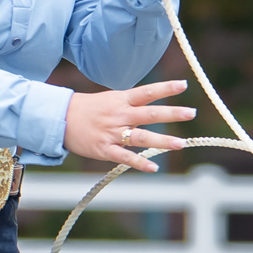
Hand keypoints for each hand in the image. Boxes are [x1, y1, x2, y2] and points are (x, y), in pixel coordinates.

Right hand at [64, 81, 194, 171]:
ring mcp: (112, 133)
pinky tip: (154, 167)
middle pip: (149, 113)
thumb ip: (133, 102)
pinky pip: (124, 157)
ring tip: (181, 143)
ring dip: (162, 141)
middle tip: (192, 112)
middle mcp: (120, 115)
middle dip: (172, 113)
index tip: (184, 84)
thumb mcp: (111, 99)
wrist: (60, 119)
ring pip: (141, 137)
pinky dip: (139, 163)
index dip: (165, 88)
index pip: (147, 92)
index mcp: (121, 100)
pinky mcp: (104, 149)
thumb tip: (155, 101)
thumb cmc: (90, 108)